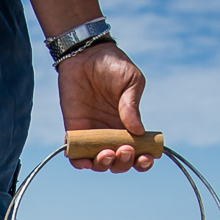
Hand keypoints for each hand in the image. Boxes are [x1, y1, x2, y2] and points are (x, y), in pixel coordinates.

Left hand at [57, 42, 151, 173]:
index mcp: (129, 126)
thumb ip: (132, 106)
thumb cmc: (113, 65)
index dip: (143, 161)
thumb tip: (138, 132)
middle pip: (119, 163)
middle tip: (124, 149)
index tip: (145, 157)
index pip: (138, 152)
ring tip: (107, 153)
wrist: (86, 54)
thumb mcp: (131, 82)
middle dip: (124, 163)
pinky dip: (80, 163)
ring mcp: (92, 135)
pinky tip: (86, 162)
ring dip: (105, 165)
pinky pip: (75, 155)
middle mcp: (111, 135)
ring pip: (98, 163)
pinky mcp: (74, 130)